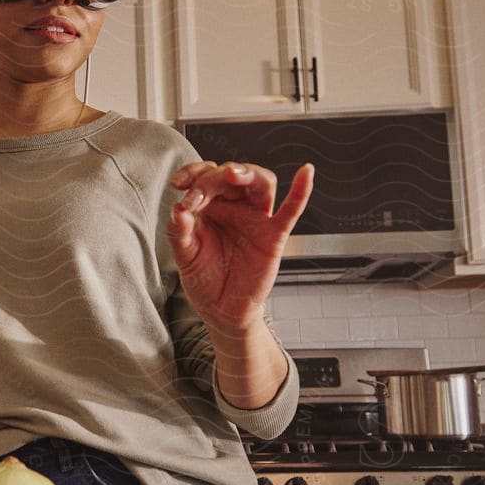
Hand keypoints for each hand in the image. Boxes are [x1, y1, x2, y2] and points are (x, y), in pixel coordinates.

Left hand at [167, 160, 314, 332]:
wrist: (221, 311)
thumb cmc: (204, 280)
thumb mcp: (185, 256)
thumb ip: (179, 232)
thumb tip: (178, 209)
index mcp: (212, 206)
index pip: (206, 176)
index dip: (193, 173)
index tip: (178, 184)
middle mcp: (235, 207)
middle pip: (233, 175)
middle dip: (213, 178)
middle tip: (196, 194)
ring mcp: (256, 220)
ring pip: (261, 183)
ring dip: (248, 173)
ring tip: (233, 174)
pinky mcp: (274, 237)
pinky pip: (290, 211)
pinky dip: (301, 191)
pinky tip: (306, 172)